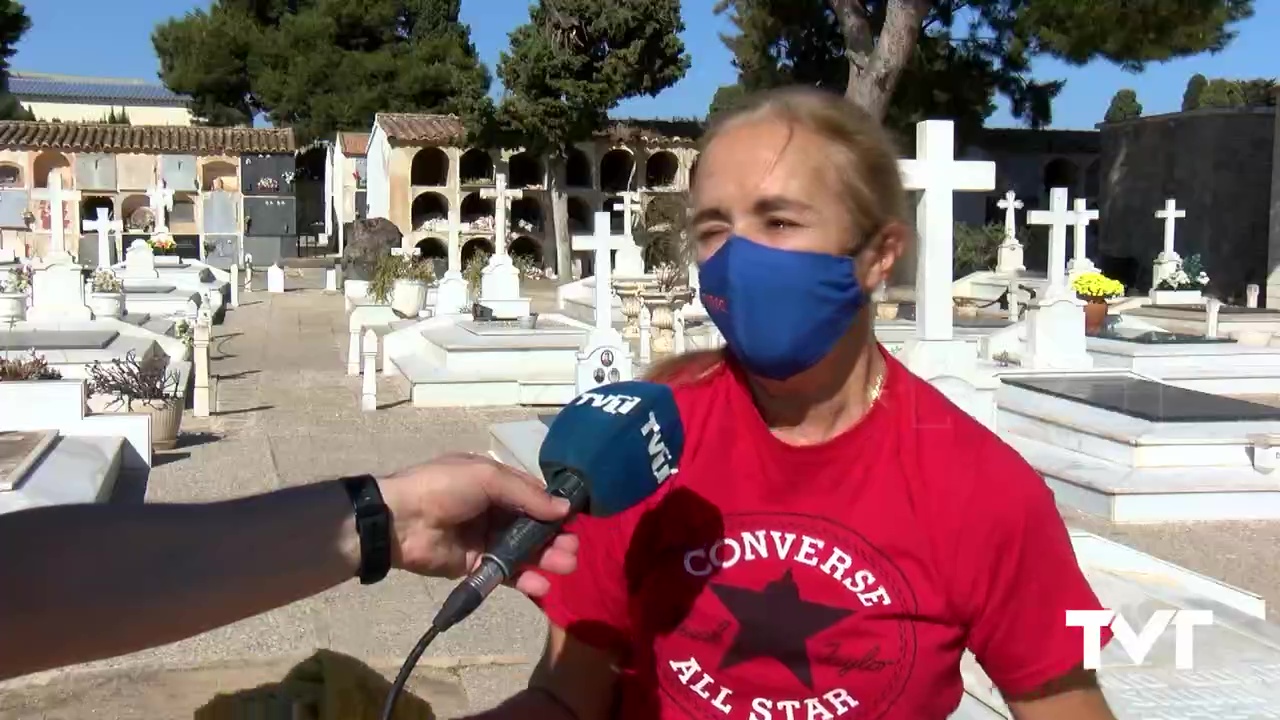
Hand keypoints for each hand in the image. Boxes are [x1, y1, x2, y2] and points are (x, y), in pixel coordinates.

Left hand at [378, 454, 578, 596]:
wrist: (399, 520)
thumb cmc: (444, 488)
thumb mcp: (487, 477)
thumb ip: (526, 495)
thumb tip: (564, 508)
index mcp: (494, 482)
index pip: (532, 495)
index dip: (553, 508)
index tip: (575, 520)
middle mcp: (493, 509)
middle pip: (531, 526)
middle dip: (554, 537)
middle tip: (573, 549)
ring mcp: (484, 538)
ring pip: (523, 550)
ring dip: (546, 558)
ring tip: (566, 566)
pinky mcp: (475, 565)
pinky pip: (504, 572)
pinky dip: (524, 579)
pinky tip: (541, 584)